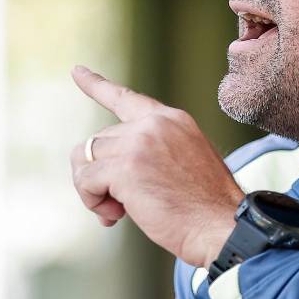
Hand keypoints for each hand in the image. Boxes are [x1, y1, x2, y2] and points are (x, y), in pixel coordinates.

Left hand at [70, 66, 244, 267]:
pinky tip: (114, 216)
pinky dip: (91, 200)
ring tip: (116, 212)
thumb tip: (109, 170)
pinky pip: (85, 179)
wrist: (221, 227)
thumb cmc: (207, 209)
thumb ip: (155, 153)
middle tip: (119, 207)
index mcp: (174, 121)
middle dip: (101, 174)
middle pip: (100, 140)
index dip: (97, 86)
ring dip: (93, 188)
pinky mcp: (125, 167)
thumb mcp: (188, 164)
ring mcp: (139, 143)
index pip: (127, 99)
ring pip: (86, 158)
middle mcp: (155, 124)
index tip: (77, 72)